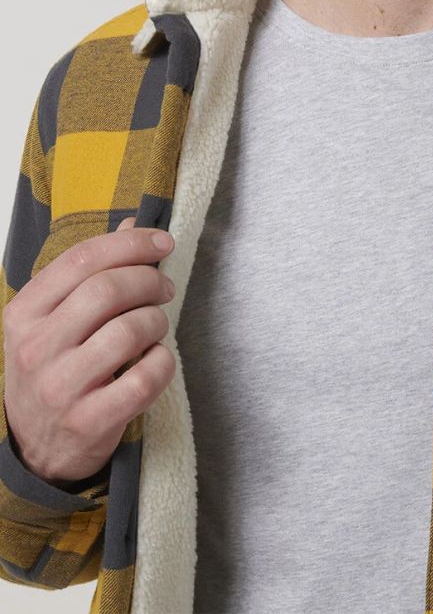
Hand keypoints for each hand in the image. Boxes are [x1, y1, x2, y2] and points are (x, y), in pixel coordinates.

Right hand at [2, 217, 176, 484]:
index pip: (82, 259)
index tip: (162, 242)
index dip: (130, 243)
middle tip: (164, 288)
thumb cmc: (54, 371)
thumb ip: (90, 274)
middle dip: (149, 281)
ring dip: (156, 322)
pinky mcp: (89, 421)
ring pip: (129, 331)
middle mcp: (35, 347)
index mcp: (24, 313)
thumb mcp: (54, 321)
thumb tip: (132, 225)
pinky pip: (144, 378)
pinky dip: (163, 362)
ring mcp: (60, 387)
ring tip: (156, 327)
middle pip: (108, 290)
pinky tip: (157, 360)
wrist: (37, 451)